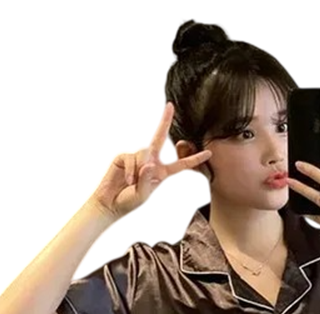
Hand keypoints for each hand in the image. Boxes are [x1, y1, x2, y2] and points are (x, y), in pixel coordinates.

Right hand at [91, 101, 211, 219]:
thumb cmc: (129, 201)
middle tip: (170, 106)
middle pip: (159, 139)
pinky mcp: (124, 157)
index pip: (180, 165)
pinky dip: (130, 171)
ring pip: (143, 154)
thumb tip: (148, 163)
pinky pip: (130, 159)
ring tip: (132, 183)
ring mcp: (137, 158)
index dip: (194, 159)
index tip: (208, 154)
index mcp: (161, 173)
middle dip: (164, 121)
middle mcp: (151, 162)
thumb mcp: (142, 194)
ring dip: (138, 170)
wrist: (110, 202)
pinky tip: (127, 180)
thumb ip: (147, 180)